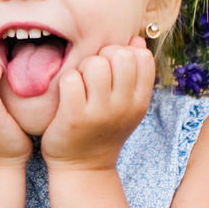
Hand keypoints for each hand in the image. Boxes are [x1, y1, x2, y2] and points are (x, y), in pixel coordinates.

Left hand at [41, 35, 155, 171]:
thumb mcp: (127, 105)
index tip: (111, 67)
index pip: (142, 57)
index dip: (123, 52)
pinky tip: (67, 94)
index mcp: (140, 101)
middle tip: (92, 74)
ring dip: (83, 67)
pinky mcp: (74, 118)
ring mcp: (100, 113)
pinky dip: (66, 81)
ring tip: (80, 83)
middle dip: (102, 56)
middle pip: (119, 55)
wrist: (84, 168)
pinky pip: (71, 79)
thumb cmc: (104, 128)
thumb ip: (135, 73)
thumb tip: (136, 39)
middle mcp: (124, 106)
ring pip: (95, 64)